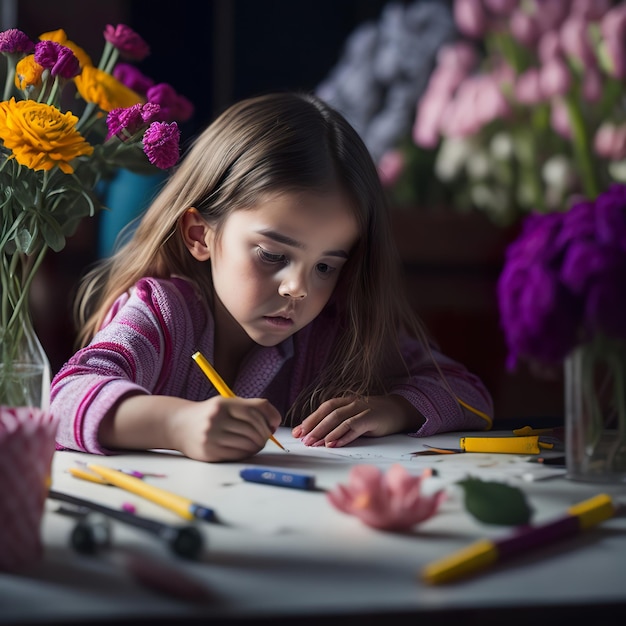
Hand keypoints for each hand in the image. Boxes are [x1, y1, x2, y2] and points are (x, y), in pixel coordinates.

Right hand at [171, 396, 282, 461]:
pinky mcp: (209, 452)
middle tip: (265, 437)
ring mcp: (212, 436)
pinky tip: (246, 450)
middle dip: (264, 435)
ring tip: (256, 444)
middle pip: (253, 430)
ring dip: (257, 446)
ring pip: (248, 444)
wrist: (178, 425)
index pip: (255, 412)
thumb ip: (250, 408)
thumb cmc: (209, 414)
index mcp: (223, 404)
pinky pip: (238, 455)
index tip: (273, 425)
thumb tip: (275, 421)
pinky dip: (247, 453)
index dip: (269, 419)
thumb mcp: (226, 403)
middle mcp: (216, 419)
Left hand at [291, 394, 423, 447]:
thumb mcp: (354, 417)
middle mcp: (352, 403)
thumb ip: (338, 424)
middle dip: (314, 426)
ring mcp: (362, 410)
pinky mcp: (371, 419)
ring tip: (314, 443)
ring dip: (325, 432)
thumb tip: (317, 436)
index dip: (309, 419)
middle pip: (328, 413)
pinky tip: (333, 443)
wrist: (399, 411)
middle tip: (303, 439)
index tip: (297, 432)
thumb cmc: (373, 417)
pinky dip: (342, 436)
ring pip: (339, 419)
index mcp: (345, 401)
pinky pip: (354, 427)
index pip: (323, 408)